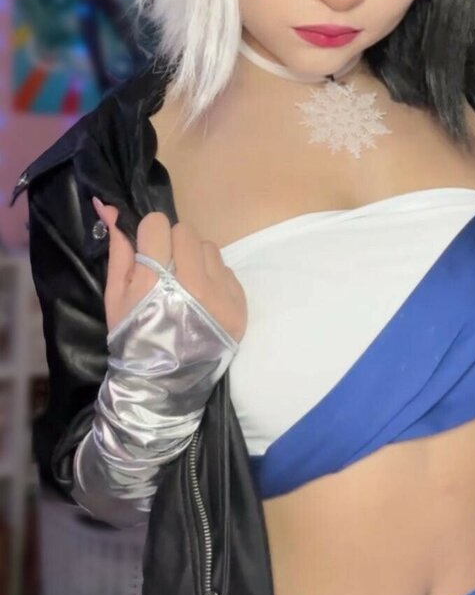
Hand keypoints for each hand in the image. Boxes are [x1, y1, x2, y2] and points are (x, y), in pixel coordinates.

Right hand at [92, 198, 246, 342]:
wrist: (165, 384)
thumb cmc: (135, 339)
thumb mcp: (115, 299)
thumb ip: (119, 254)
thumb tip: (114, 210)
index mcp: (156, 280)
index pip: (159, 223)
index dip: (151, 235)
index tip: (150, 253)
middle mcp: (193, 284)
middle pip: (186, 231)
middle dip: (174, 245)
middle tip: (168, 270)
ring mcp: (221, 295)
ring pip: (209, 247)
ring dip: (197, 259)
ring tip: (187, 286)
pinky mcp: (239, 304)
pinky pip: (227, 270)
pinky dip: (215, 278)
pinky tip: (203, 300)